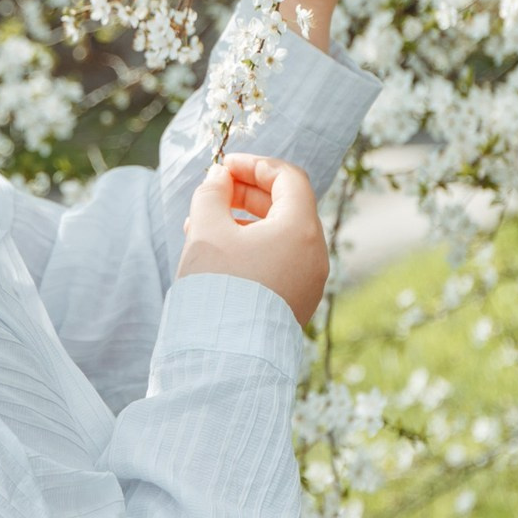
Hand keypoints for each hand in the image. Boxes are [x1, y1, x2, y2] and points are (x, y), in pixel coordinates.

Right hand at [177, 153, 328, 326]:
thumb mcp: (207, 228)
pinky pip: (279, 261)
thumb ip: (211, 193)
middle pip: (286, 206)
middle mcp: (314, 254)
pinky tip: (218, 253)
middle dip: (245, 193)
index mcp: (301, 229)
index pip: (288, 178)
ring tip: (203, 225)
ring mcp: (309, 281)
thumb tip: (219, 179)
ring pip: (279, 235)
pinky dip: (252, 247)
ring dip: (243, 221)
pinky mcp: (296, 302)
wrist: (225, 352)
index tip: (223, 166)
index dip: (254, 165)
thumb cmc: (219, 284)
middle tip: (211, 192)